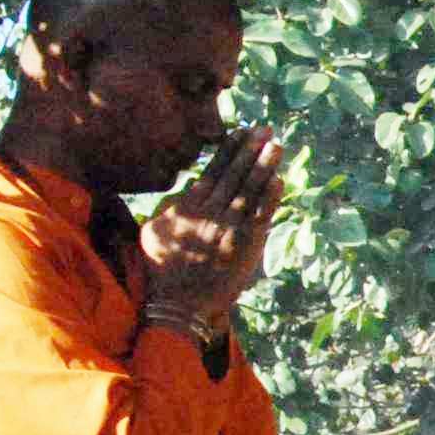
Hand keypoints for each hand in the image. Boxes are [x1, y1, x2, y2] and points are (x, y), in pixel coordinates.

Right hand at [142, 127, 286, 330]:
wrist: (178, 304)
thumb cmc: (163, 268)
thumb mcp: (154, 231)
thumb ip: (172, 206)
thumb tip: (190, 187)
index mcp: (187, 207)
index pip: (212, 171)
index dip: (229, 150)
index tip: (241, 132)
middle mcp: (209, 214)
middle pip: (234, 175)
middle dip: (251, 151)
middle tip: (265, 130)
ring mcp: (228, 229)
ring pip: (249, 191)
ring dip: (264, 166)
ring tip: (275, 145)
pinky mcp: (244, 246)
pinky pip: (261, 216)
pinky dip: (271, 197)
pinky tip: (279, 179)